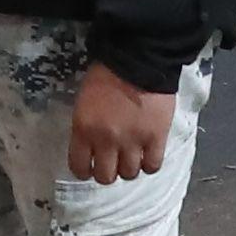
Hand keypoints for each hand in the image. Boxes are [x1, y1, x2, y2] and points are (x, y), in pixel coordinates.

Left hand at [66, 62, 178, 183]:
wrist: (138, 59)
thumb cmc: (107, 75)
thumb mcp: (84, 101)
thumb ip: (86, 127)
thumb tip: (91, 146)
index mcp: (84, 129)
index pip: (79, 167)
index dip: (85, 170)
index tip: (90, 166)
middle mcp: (106, 141)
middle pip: (105, 176)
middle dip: (108, 172)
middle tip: (113, 161)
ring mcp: (132, 141)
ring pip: (129, 174)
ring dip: (129, 167)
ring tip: (132, 156)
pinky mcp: (156, 138)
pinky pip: (152, 165)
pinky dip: (150, 164)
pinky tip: (148, 154)